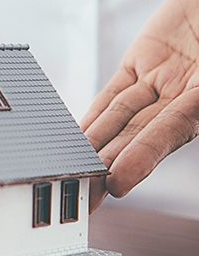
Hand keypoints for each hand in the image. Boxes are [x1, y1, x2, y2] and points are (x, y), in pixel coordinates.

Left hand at [81, 0, 198, 211]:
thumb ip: (198, 102)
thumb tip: (181, 114)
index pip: (168, 135)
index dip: (142, 159)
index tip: (117, 183)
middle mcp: (183, 100)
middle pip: (138, 138)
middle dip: (108, 167)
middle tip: (79, 195)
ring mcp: (161, 81)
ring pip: (121, 118)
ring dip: (94, 144)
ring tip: (70, 170)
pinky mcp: (142, 61)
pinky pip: (114, 93)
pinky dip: (95, 114)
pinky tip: (77, 136)